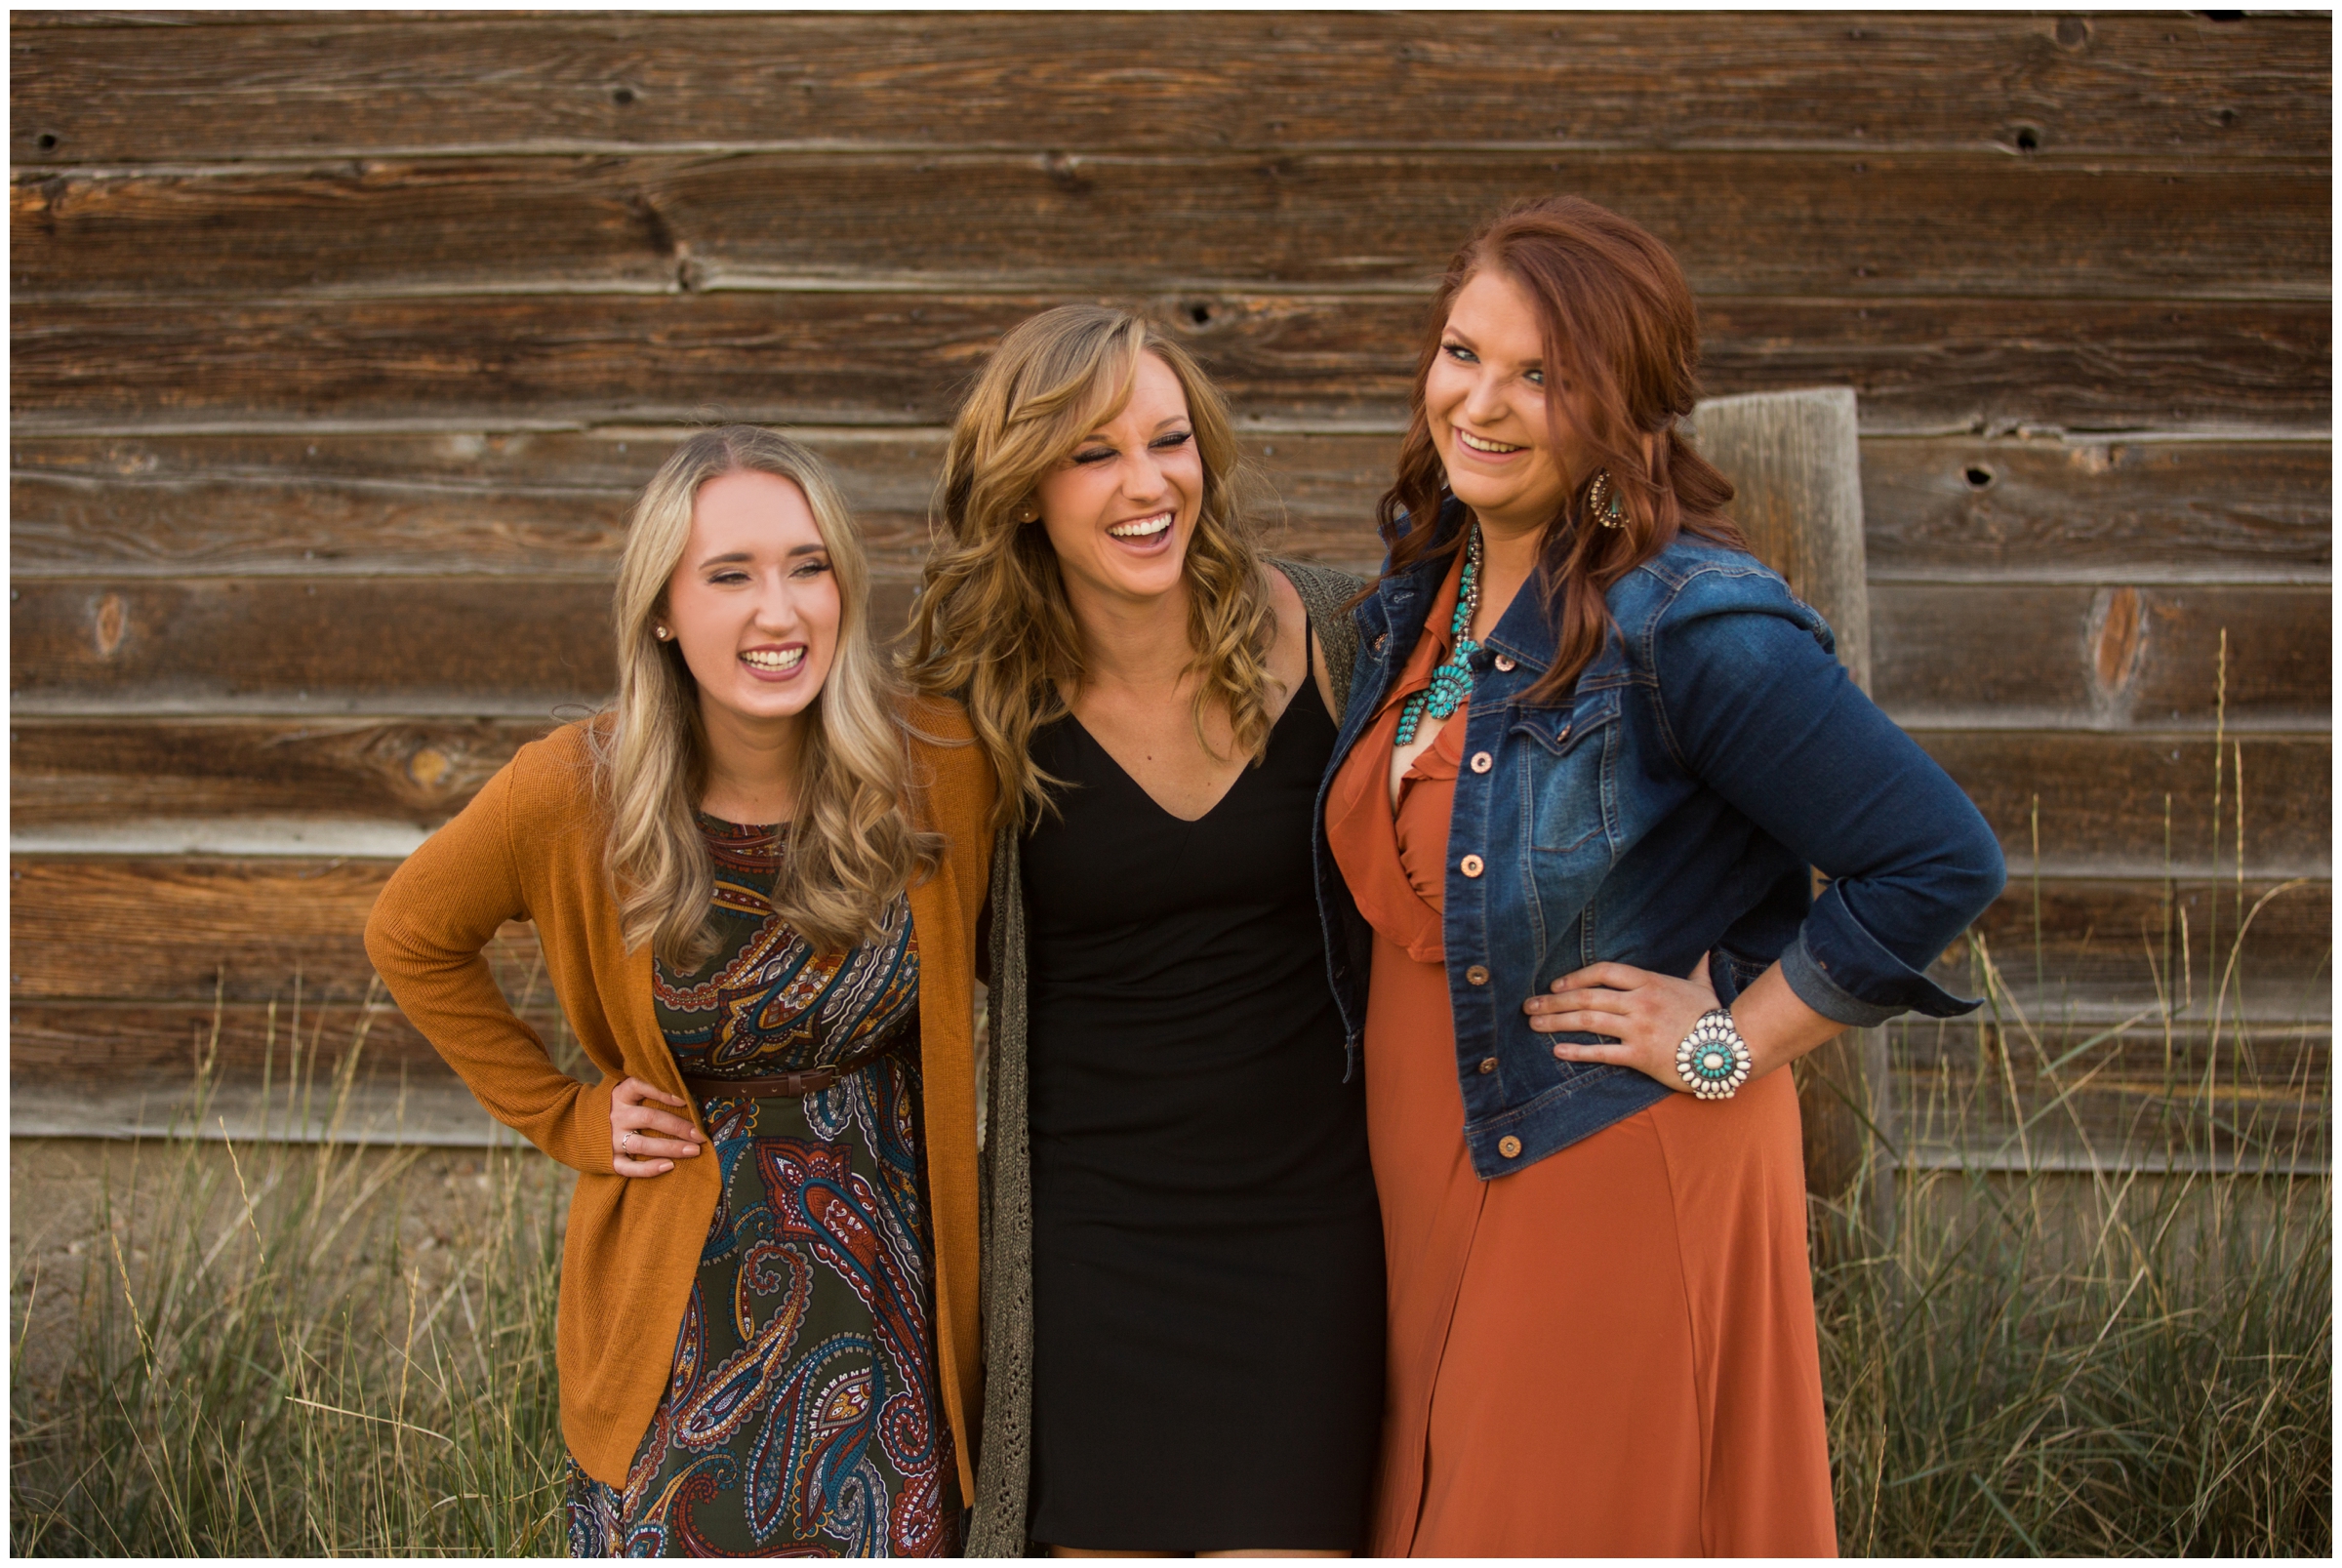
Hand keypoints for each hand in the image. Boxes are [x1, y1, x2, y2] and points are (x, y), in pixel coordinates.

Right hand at [610, 1076, 700, 1176]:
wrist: (573, 1126)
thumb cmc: (612, 1107)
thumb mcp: (622, 1091)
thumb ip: (645, 1089)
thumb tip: (684, 1091)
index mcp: (620, 1095)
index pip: (641, 1087)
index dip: (663, 1092)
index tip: (685, 1100)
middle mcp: (616, 1116)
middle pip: (650, 1119)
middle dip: (678, 1126)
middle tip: (700, 1134)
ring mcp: (611, 1139)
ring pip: (643, 1144)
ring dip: (671, 1148)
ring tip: (694, 1151)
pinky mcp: (607, 1159)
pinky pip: (628, 1167)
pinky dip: (648, 1169)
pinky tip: (669, 1166)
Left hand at [1521, 953, 1722, 1092]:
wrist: (1732, 1047)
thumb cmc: (1715, 1017)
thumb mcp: (1703, 986)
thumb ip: (1697, 967)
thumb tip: (1706, 950)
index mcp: (1649, 982)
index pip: (1603, 972)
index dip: (1575, 977)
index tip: (1555, 985)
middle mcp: (1640, 1002)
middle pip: (1587, 996)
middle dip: (1554, 1002)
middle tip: (1529, 1007)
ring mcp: (1639, 1028)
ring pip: (1588, 1021)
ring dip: (1557, 1023)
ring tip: (1534, 1025)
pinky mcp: (1641, 1056)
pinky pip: (1603, 1052)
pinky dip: (1578, 1051)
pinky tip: (1558, 1051)